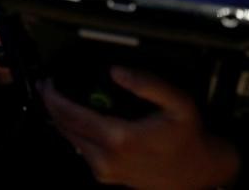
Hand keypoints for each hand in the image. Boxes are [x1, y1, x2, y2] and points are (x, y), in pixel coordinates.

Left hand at [39, 67, 240, 188]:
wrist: (200, 174)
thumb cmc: (189, 138)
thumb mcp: (178, 103)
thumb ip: (147, 84)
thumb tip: (117, 71)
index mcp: (120, 139)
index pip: (72, 116)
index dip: (54, 97)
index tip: (47, 83)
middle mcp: (107, 159)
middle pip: (65, 128)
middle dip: (52, 105)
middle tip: (48, 87)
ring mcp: (105, 171)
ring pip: (70, 140)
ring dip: (61, 119)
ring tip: (58, 99)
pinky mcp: (107, 176)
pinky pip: (80, 150)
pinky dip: (74, 132)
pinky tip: (77, 118)